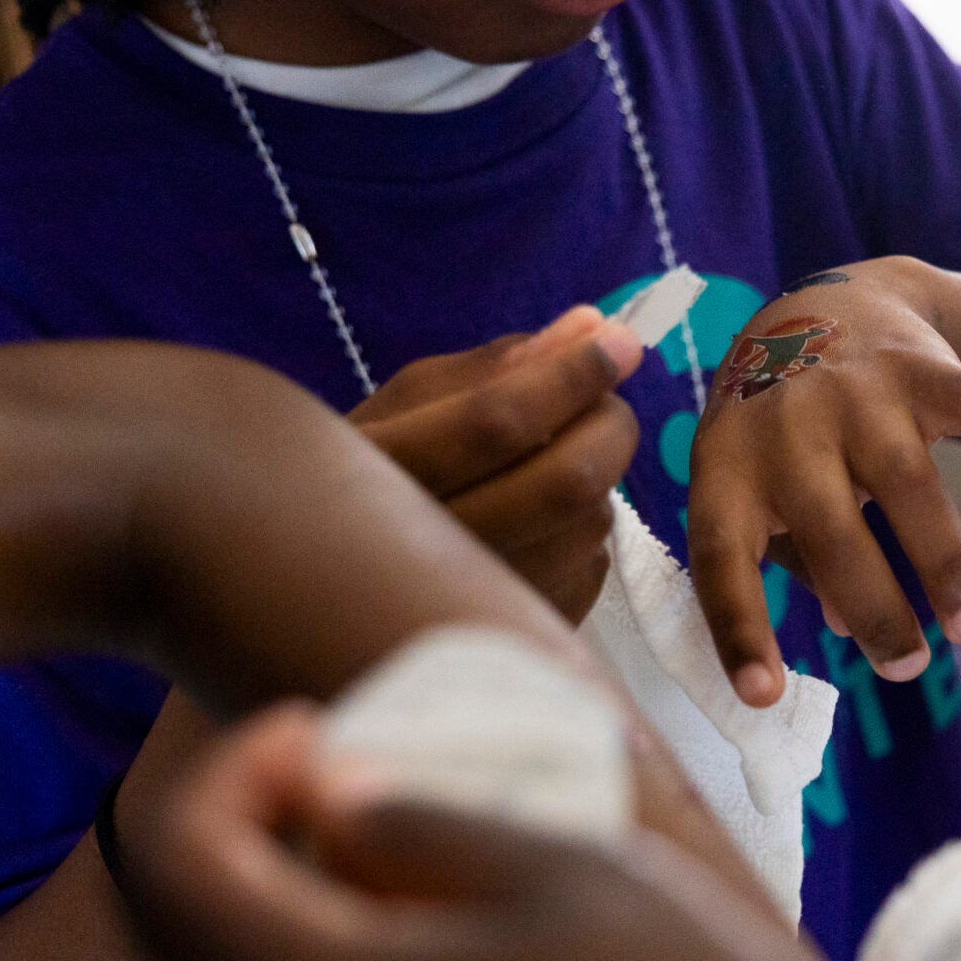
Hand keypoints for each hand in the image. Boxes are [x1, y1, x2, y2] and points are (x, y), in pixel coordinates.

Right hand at [351, 306, 640, 624]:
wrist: (341, 582)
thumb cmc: (380, 468)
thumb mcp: (410, 404)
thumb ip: (496, 366)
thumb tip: (591, 327)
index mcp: (384, 469)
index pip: (498, 421)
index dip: (570, 377)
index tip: (620, 341)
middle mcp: (426, 549)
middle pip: (565, 482)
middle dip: (609, 427)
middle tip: (608, 404)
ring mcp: (476, 605)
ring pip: (588, 525)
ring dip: (596, 481)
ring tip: (555, 467)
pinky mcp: (514, 633)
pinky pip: (590, 567)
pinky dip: (583, 530)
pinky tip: (542, 526)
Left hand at [688, 261, 960, 706]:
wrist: (821, 300)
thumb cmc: (780, 430)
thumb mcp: (759, 489)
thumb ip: (795, 560)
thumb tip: (841, 631)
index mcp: (725, 468)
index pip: (721, 560)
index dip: (739, 628)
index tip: (764, 695)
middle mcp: (783, 427)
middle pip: (830, 530)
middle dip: (874, 607)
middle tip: (907, 668)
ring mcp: (852, 391)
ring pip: (906, 483)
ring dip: (945, 562)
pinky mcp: (916, 365)